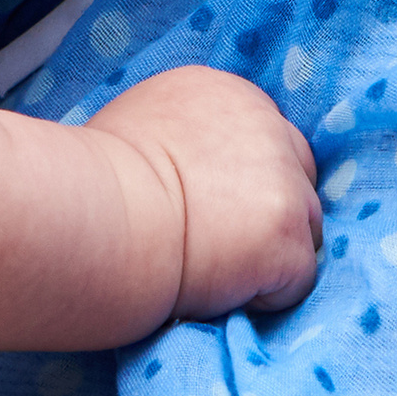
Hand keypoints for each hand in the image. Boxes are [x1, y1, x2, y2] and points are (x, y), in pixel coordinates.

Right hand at [92, 66, 322, 320]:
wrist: (92, 218)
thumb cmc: (93, 185)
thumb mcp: (138, 128)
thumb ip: (181, 139)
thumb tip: (185, 174)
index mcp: (226, 96)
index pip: (266, 139)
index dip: (242, 185)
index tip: (211, 213)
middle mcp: (266, 126)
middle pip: (297, 179)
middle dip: (268, 217)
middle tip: (218, 249)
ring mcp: (282, 181)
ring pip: (303, 230)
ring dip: (266, 258)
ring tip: (209, 272)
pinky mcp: (286, 235)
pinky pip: (296, 281)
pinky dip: (262, 299)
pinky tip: (216, 292)